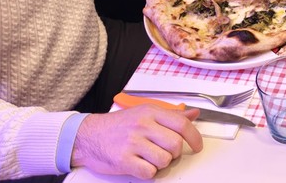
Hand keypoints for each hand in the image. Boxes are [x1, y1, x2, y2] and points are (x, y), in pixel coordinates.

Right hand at [71, 106, 202, 177]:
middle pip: (175, 145)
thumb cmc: (117, 126)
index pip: (182, 124)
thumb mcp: (144, 113)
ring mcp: (132, 143)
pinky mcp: (123, 160)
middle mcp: (142, 126)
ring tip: (150, 158)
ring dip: (161, 164)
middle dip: (174, 153)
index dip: (194, 137)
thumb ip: (170, 116)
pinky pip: (149, 172)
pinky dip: (148, 172)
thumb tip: (193, 114)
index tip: (197, 146)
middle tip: (165, 153)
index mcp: (150, 113)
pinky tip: (141, 165)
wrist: (88, 136)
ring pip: (164, 160)